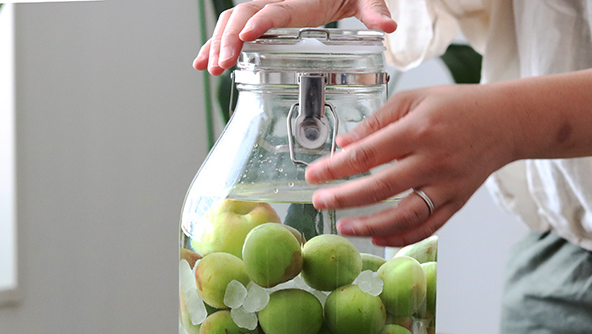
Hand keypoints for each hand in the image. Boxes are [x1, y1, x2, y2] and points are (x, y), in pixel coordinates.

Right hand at [193, 0, 396, 75]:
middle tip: (221, 65)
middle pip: (243, 16)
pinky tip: (203, 62)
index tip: (244, 40)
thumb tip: (388, 27)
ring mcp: (267, 9)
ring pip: (232, 21)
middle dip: (229, 40)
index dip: (258, 23)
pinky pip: (233, 27)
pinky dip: (216, 43)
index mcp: (301, 1)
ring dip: (217, 44)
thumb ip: (374, 10)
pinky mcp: (263, 18)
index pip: (275, 11)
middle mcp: (278, 2)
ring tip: (208, 68)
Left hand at [304, 84, 520, 246]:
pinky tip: (378, 238)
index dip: (336, 167)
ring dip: (370, 226)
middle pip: (382, 187)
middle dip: (344, 197)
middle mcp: (433, 160)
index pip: (368, 153)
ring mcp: (447, 185)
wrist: (505, 122)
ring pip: (405, 215)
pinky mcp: (457, 201)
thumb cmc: (456, 107)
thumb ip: (377, 122)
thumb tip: (343, 145)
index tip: (313, 175)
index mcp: (419, 130)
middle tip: (318, 202)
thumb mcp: (414, 100)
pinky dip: (402, 237)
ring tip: (344, 227)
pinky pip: (428, 226)